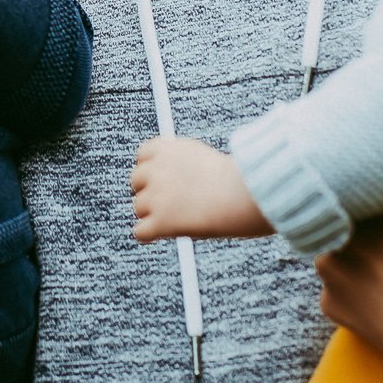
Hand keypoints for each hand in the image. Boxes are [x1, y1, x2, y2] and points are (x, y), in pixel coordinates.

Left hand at [131, 136, 270, 240]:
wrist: (247, 195)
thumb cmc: (235, 180)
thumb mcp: (201, 158)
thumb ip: (179, 163)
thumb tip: (165, 177)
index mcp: (167, 148)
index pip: (142, 155)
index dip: (154, 170)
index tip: (168, 180)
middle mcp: (156, 169)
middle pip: (135, 181)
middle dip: (151, 191)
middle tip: (174, 202)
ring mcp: (156, 196)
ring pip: (138, 207)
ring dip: (153, 214)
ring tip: (180, 217)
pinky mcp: (160, 221)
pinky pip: (140, 232)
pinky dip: (151, 235)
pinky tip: (165, 233)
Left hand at [315, 93, 382, 382]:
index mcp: (376, 186)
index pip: (362, 152)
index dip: (376, 148)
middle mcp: (345, 223)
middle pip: (349, 190)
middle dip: (368, 187)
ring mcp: (334, 268)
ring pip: (340, 229)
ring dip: (359, 227)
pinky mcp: (336, 306)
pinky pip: (341, 277)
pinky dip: (361, 274)